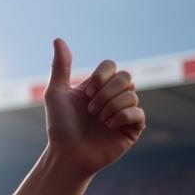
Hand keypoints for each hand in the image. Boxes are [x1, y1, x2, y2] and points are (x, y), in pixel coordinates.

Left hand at [44, 38, 144, 178]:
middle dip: (106, 92)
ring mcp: (124, 112)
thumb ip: (60, 67)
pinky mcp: (132, 128)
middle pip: (125, 77)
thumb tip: (58, 39)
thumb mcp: (56, 94)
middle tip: (90, 110)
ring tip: (98, 121)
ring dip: (110, 107)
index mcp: (98, 87)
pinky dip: (122, 116)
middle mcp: (113, 97)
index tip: (86, 93)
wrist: (66, 155)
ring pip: (131, 94)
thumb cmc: (59, 127)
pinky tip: (109, 126)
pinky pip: (138, 112)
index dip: (101, 76)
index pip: (111, 66)